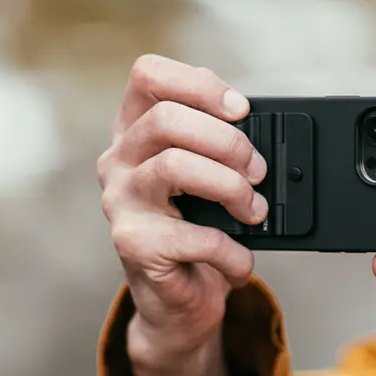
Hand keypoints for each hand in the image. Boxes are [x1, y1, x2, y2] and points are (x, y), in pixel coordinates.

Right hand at [97, 55, 269, 366]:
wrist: (176, 299)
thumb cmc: (195, 228)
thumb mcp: (206, 175)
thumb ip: (216, 144)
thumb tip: (257, 127)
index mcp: (135, 131)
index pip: (147, 76)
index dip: (199, 84)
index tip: (241, 110)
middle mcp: (118, 161)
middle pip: (166, 118)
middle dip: (228, 142)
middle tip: (257, 171)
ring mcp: (120, 202)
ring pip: (175, 165)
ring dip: (231, 187)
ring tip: (253, 211)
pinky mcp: (134, 245)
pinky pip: (195, 235)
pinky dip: (233, 251)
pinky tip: (240, 260)